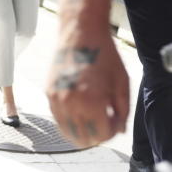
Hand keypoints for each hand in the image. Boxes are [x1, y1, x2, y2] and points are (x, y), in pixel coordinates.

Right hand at [45, 26, 128, 146]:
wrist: (81, 33)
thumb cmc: (104, 55)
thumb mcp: (122, 83)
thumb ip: (123, 111)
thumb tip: (119, 130)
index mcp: (92, 102)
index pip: (102, 135)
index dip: (113, 132)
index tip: (116, 121)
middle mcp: (71, 103)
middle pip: (83, 139)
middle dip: (98, 134)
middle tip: (105, 122)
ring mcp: (57, 99)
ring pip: (67, 132)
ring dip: (82, 130)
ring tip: (93, 117)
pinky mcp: (48, 92)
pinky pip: (58, 118)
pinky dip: (69, 120)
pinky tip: (81, 110)